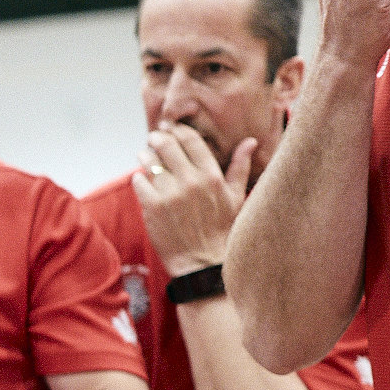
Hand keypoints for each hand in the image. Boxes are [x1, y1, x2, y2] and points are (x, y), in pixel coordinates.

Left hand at [133, 123, 251, 272]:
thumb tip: (250, 141)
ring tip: (144, 154)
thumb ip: (240, 167)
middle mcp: (190, 181)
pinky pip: (139, 183)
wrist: (202, 262)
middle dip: (158, 138)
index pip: (191, 140)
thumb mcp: (236, 196)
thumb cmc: (222, 229)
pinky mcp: (152, 208)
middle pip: (167, 146)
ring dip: (145, 155)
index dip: (178, 130)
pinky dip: (138, 177)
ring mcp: (170, 194)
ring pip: (150, 163)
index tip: (171, 128)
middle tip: (154, 137)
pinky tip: (141, 177)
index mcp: (212, 175)